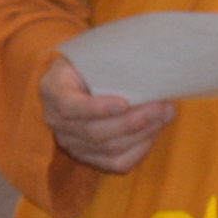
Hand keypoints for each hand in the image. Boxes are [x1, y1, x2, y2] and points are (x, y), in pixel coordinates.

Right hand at [38, 54, 177, 175]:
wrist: (79, 81)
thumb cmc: (89, 64)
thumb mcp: (90, 53)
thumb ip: (110, 59)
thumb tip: (149, 61)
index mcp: (52, 90)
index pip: (69, 107)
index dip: (96, 109)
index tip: (124, 103)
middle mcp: (56, 122)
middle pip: (94, 132)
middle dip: (133, 121)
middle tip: (162, 106)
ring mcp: (71, 144)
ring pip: (109, 149)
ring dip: (143, 134)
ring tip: (165, 115)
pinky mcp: (89, 158)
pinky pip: (116, 163)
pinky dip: (140, 150)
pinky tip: (154, 132)